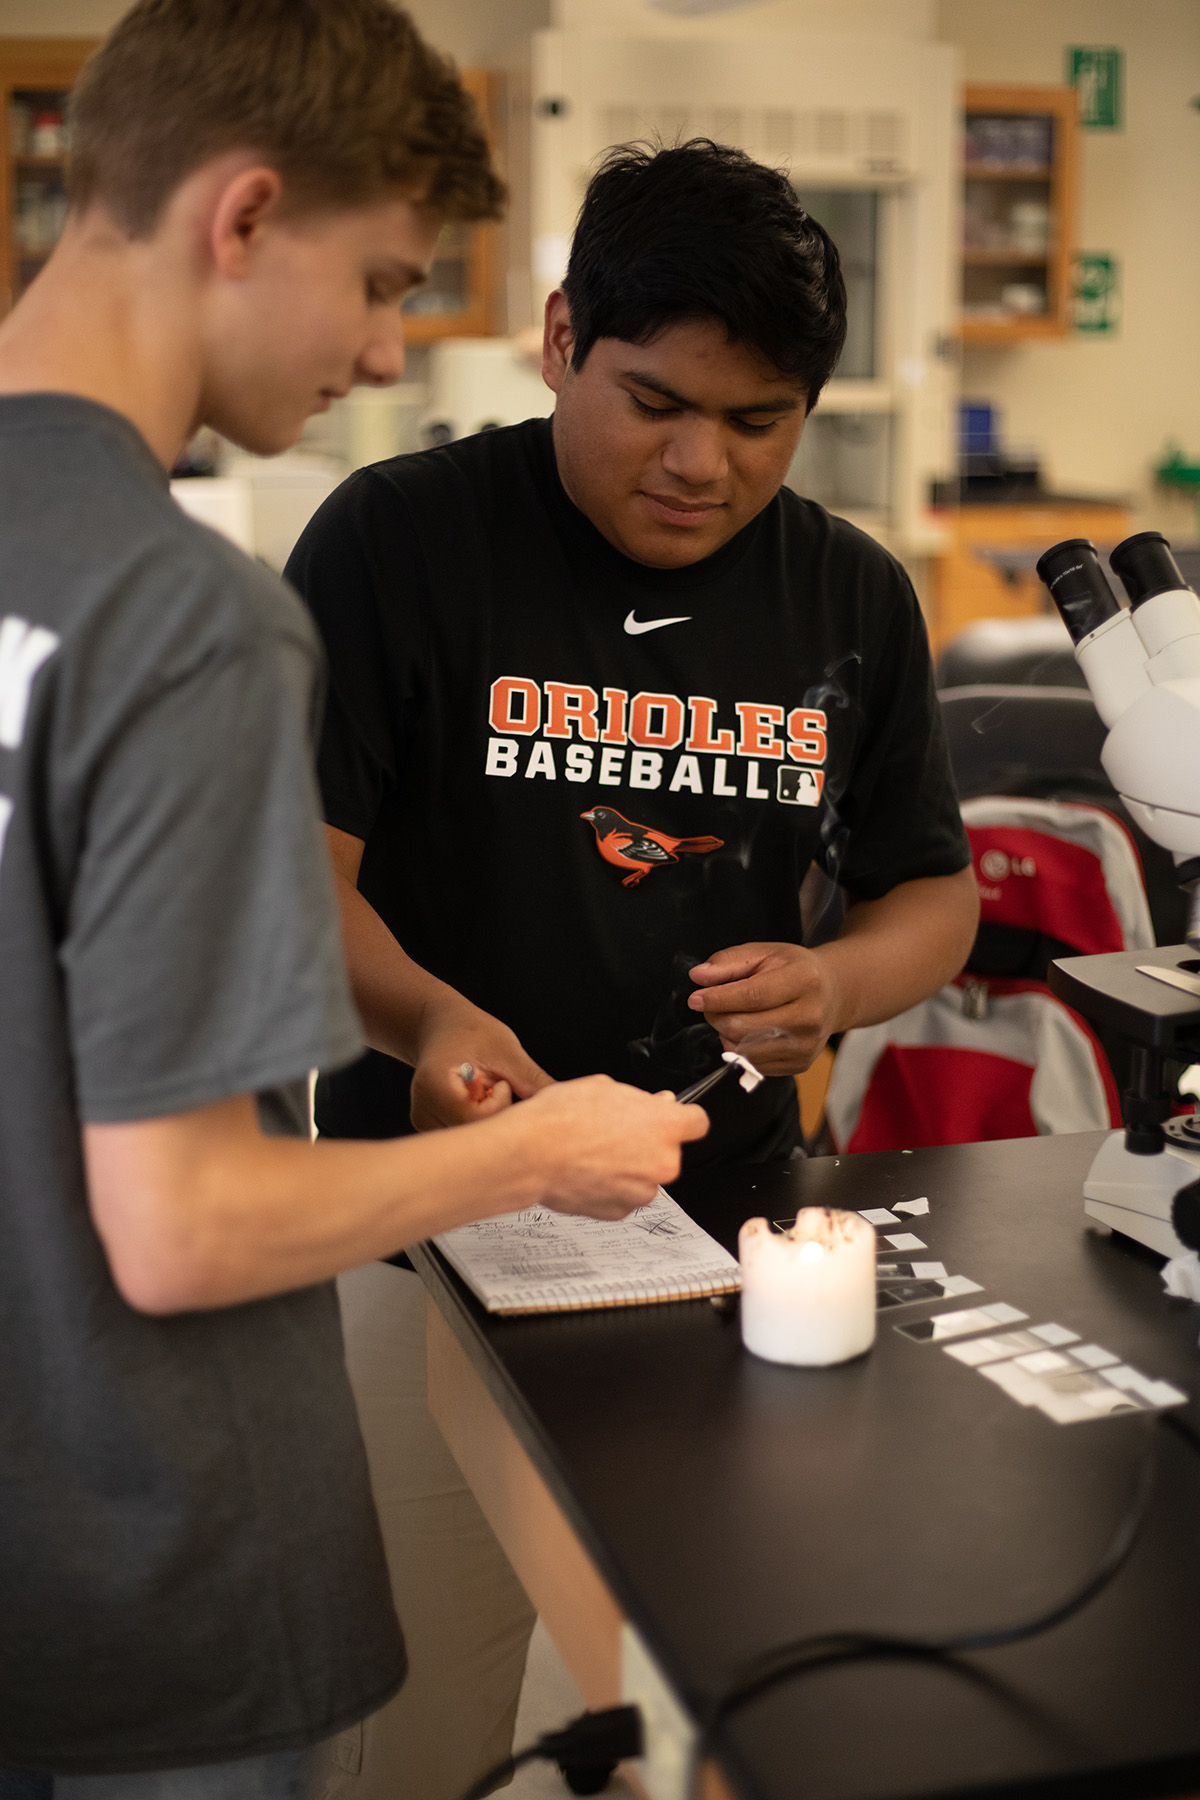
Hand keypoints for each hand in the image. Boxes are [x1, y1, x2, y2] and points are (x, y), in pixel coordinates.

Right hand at [410, 1000, 553, 1130]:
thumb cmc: (472, 1032)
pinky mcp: (432, 1130)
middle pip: (476, 1137)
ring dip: (491, 1123)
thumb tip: (567, 1107)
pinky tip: (480, 1104)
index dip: (501, 1104)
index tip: (501, 1081)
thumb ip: (534, 1082)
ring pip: (474, 1142)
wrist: (440, 1027)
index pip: (480, 1120)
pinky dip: (483, 1126)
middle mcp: (423, 1112)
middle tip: (500, 1088)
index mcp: (435, 1087)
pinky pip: (468, 1139)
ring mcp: (425, 1124)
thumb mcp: (506, 1050)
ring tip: (485, 1092)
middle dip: (500, 1119)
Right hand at [518, 1077, 708, 1220]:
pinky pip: (624, 1195)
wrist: (531, 1154)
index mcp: (665, 1126)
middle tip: (616, 1131)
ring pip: (645, 1176)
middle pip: (668, 1152)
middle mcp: (662, 1162)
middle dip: (648, 1143)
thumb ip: (641, 1100)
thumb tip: (657, 1104)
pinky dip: (611, 1186)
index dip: (682, 1119)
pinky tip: (587, 1170)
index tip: (671, 1118)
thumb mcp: (606, 1087)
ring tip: (594, 1151)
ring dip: (629, 1167)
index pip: (698, 1123)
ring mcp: (642, 1191)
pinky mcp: (620, 1211)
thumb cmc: (562, 1118)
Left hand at [687, 942, 837, 1074]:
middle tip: (711, 1005)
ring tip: (732, 1015)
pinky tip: (747, 1031)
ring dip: (725, 1034)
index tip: (695, 998)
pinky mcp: (799, 1064)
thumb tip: (697, 976)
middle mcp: (810, 1017)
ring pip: (743, 1050)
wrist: (833, 994)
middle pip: (743, 1027)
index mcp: (804, 981)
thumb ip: (728, 962)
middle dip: (716, 1016)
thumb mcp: (764, 953)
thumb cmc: (795, 970)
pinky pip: (752, 1064)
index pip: (752, 996)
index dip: (717, 999)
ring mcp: (806, 1045)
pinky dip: (739, 1049)